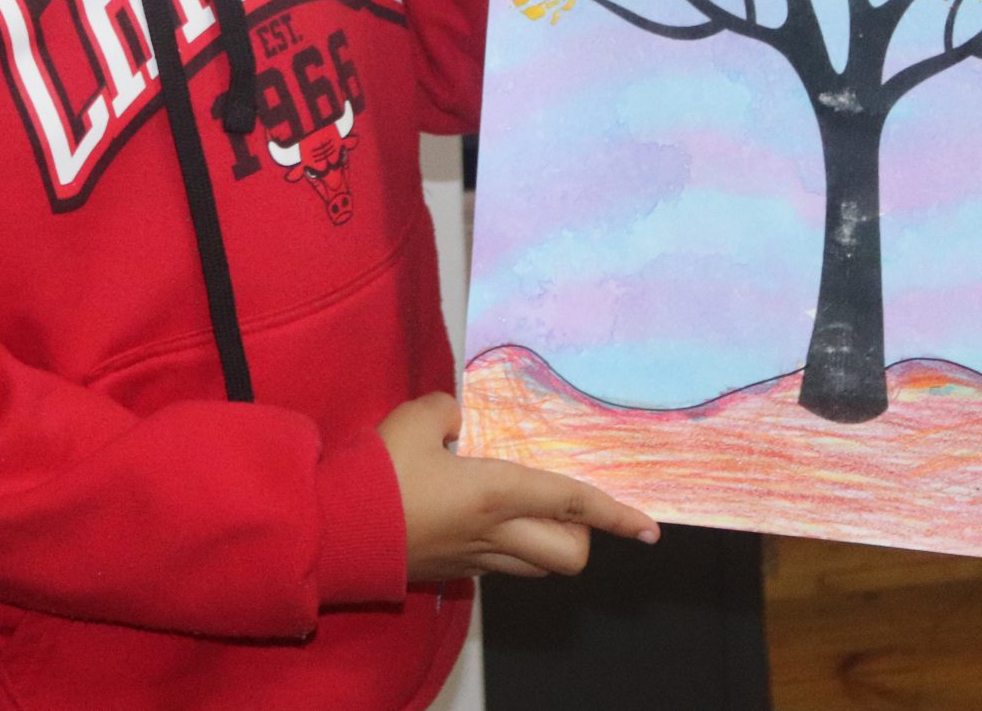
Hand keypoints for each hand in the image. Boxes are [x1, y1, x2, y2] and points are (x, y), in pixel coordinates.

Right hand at [377, 392, 657, 581]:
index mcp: (497, 494)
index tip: (649, 527)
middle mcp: (495, 534)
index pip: (573, 502)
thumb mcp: (416, 418)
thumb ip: (449, 409)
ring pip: (538, 567)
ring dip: (547, 544)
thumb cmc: (376, 473)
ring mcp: (473, 560)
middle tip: (563, 508)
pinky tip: (482, 521)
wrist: (333, 529)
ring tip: (527, 514)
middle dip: (583, 536)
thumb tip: (458, 416)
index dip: (616, 514)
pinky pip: (500, 567)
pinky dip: (509, 549)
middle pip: (570, 555)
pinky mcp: (450, 571)